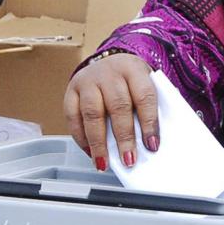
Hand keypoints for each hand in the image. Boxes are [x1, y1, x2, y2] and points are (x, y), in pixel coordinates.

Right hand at [64, 53, 157, 171]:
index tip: (152, 145)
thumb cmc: (131, 80)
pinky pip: (73, 118)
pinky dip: (81, 138)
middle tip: (129, 159)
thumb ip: (148, 108)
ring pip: (93, 113)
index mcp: (133, 68)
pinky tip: (90, 152)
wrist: (109, 62)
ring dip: (99, 142)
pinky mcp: (71, 91)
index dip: (149, 122)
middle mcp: (109, 72)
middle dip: (124, 137)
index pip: (144, 96)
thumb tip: (149, 143)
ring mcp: (88, 81)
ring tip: (104, 162)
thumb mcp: (145, 84)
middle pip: (118, 106)